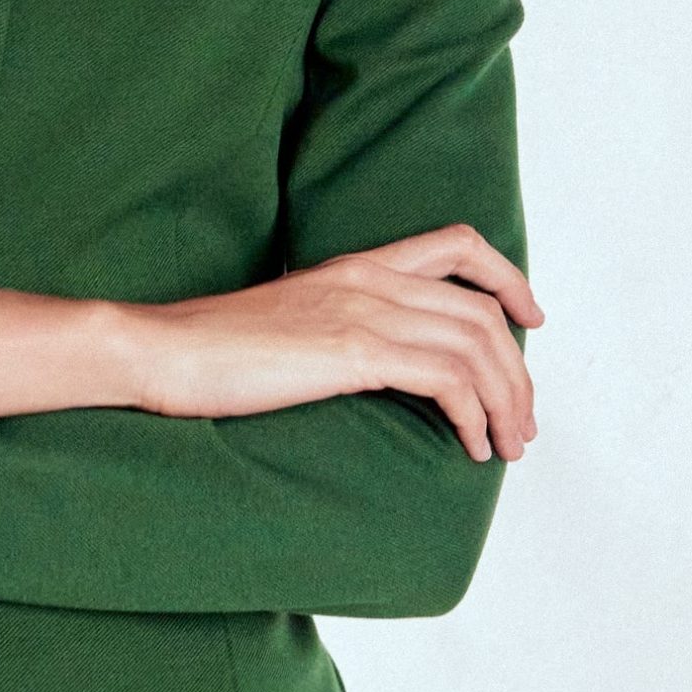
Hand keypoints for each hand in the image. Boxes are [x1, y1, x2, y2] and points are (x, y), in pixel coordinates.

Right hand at [136, 222, 543, 463]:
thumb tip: (377, 366)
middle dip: (517, 372)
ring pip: (475, 345)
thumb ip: (340, 327)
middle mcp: (370, 277)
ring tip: (506, 446)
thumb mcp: (292, 324)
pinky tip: (468, 446)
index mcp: (357, 264)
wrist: (162, 350)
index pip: (458, 244)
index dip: (508, 278)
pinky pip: (446, 378)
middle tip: (522, 423)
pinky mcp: (352, 349)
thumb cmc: (212, 351)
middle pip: (482, 311)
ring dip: (506, 402)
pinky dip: (473, 415)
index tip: (530, 320)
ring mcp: (362, 309)